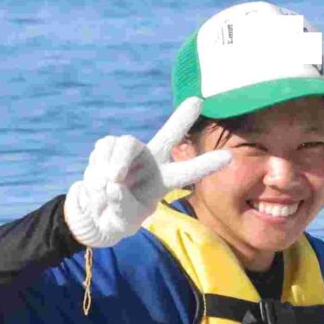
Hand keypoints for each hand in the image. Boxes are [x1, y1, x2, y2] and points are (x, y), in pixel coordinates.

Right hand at [63, 98, 233, 248]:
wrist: (93, 213)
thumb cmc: (117, 218)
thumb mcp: (123, 221)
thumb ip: (122, 205)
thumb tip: (114, 183)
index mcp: (164, 180)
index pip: (187, 171)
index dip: (206, 164)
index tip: (229, 157)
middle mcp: (151, 160)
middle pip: (168, 135)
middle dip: (181, 118)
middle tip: (198, 101)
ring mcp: (130, 152)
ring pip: (125, 145)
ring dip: (114, 166)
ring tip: (105, 189)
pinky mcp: (108, 146)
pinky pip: (104, 149)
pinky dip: (97, 167)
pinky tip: (96, 184)